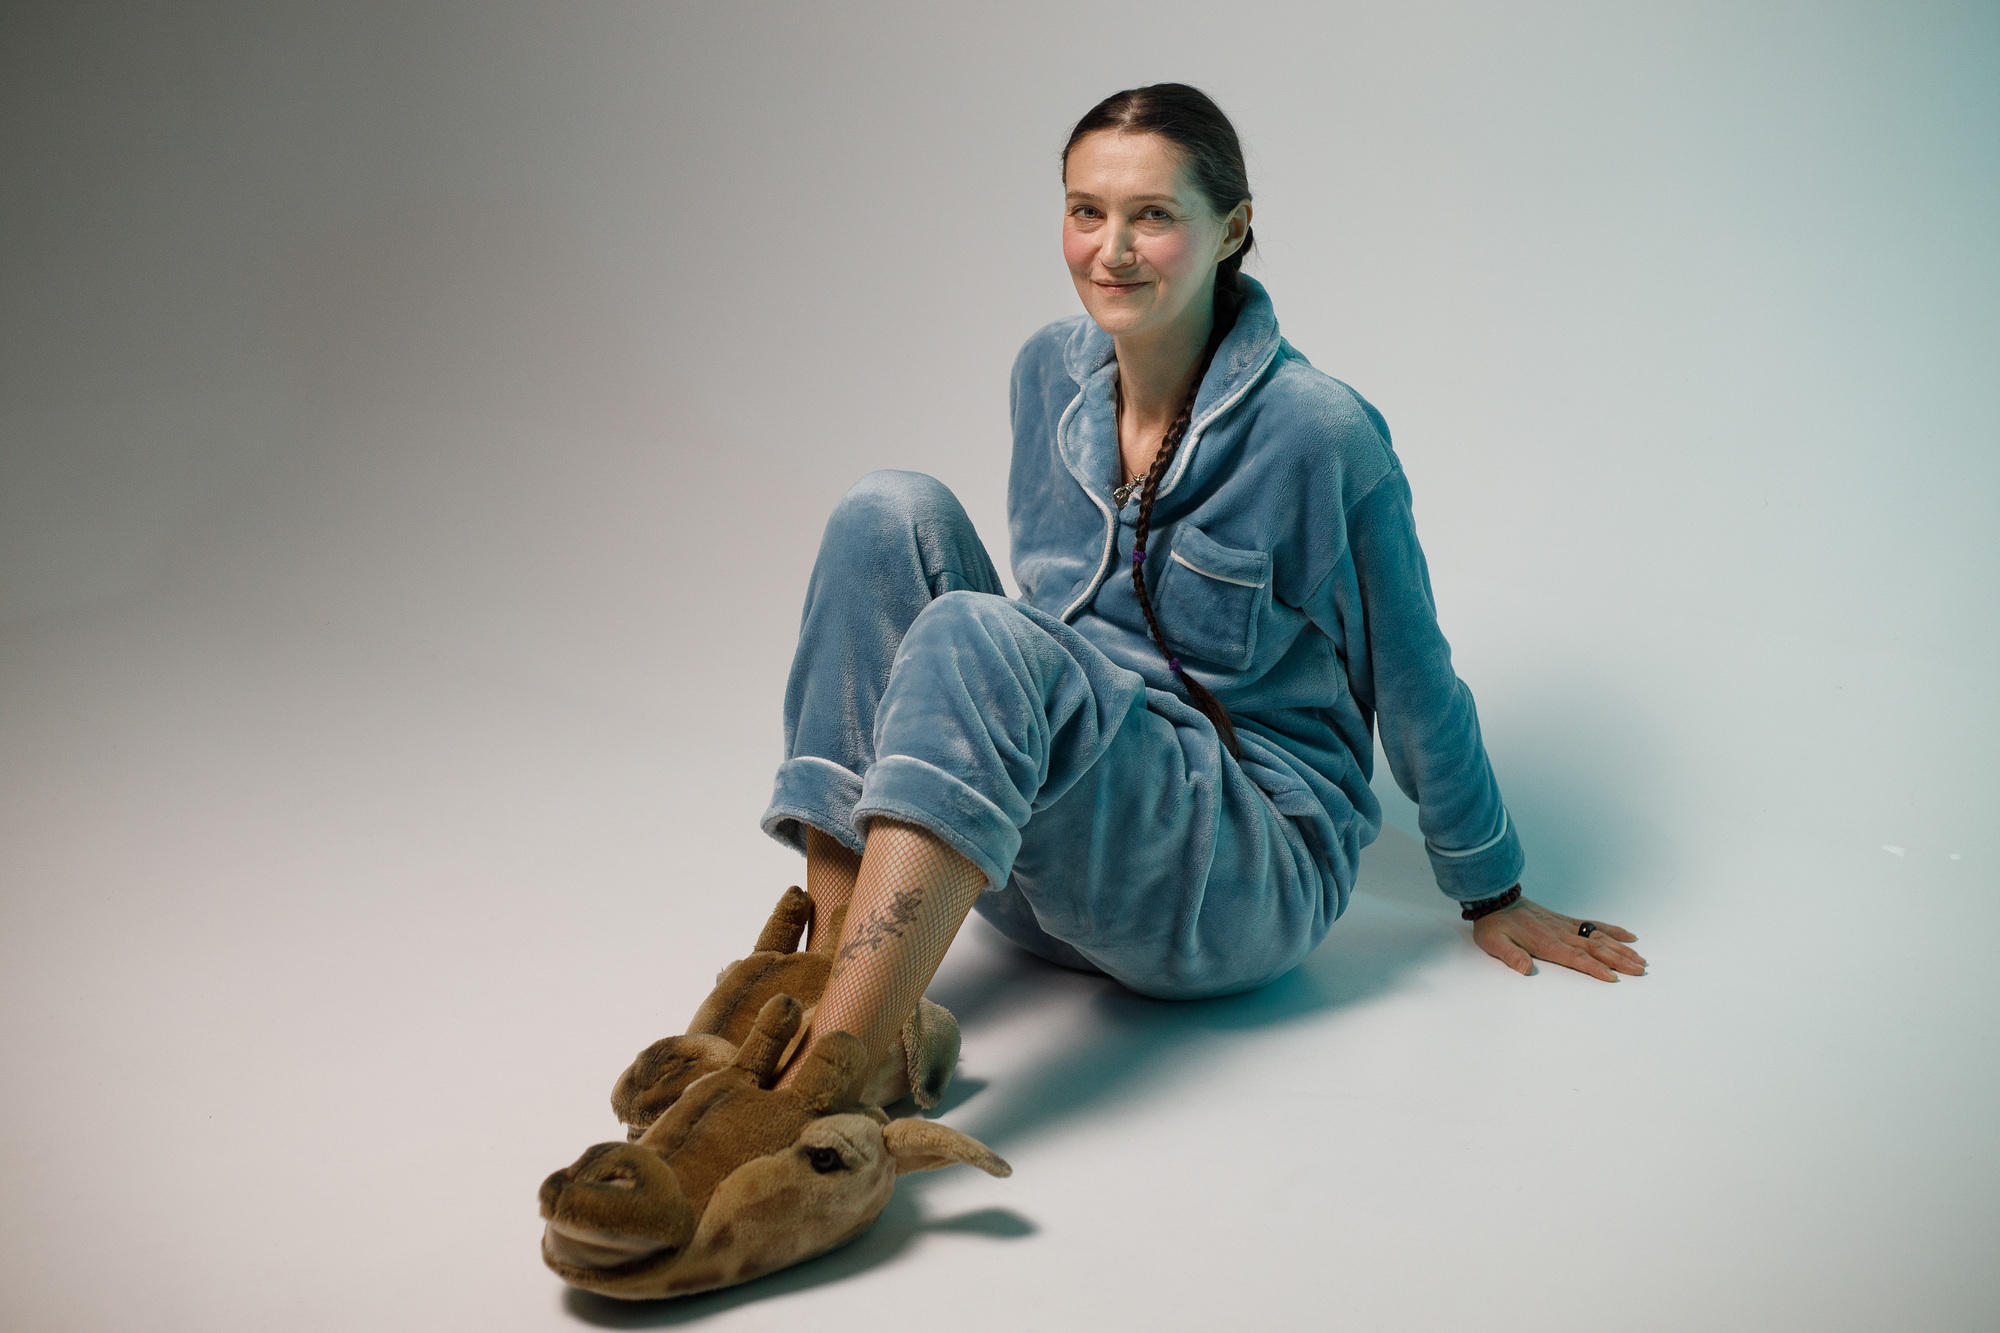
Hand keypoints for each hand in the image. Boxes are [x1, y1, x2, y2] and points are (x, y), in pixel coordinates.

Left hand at [1471, 892, 1646, 981]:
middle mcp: (1561, 934)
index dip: (1595, 968)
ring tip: (1640, 959)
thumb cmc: (1494, 925)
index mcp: (1547, 943)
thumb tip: (1525, 969)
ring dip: (1621, 949)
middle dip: (1619, 961)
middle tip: (1640, 971)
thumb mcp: (1495, 943)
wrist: (1494, 899)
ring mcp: (1566, 926)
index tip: (1613, 977)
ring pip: (1599, 938)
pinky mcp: (1566, 921)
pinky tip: (1627, 936)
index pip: (1576, 958)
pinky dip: (1612, 930)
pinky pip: (1594, 925)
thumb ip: (1511, 956)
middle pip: (1596, 949)